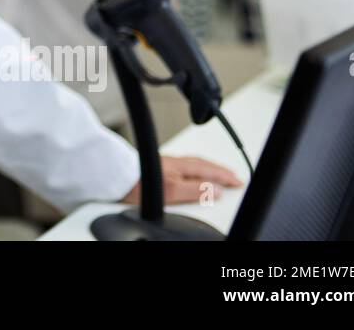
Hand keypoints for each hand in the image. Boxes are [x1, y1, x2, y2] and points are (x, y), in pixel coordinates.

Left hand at [121, 155, 243, 204]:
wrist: (115, 176)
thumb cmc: (139, 182)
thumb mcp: (173, 190)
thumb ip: (196, 190)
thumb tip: (216, 190)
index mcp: (181, 166)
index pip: (209, 170)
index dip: (225, 176)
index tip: (238, 181)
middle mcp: (175, 162)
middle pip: (203, 165)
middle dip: (219, 171)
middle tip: (232, 177)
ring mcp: (166, 164)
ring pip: (194, 165)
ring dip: (208, 170)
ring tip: (217, 175)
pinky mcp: (158, 168)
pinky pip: (184, 167)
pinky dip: (195, 170)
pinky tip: (191, 175)